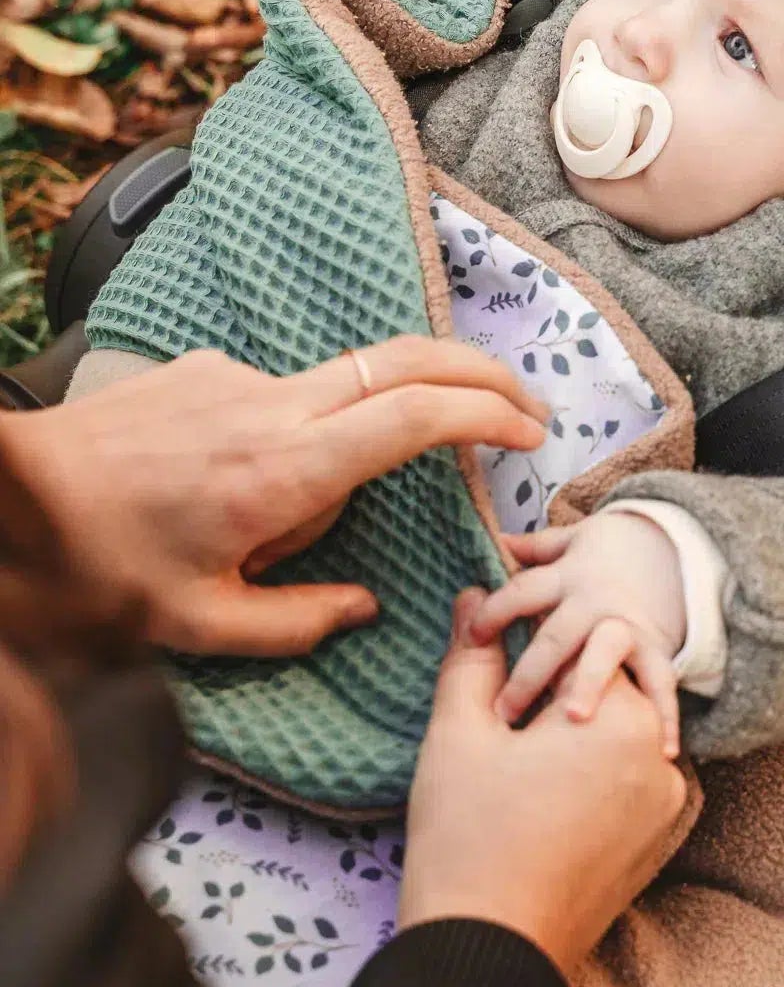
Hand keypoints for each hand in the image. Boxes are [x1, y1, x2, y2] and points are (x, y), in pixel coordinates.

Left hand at [0, 339, 548, 658]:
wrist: (3, 499)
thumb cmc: (94, 571)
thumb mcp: (199, 627)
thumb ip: (298, 622)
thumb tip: (365, 607)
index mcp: (282, 473)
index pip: (413, 415)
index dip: (485, 413)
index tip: (528, 432)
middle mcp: (272, 408)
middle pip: (406, 359)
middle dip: (480, 373)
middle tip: (525, 408)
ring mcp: (240, 378)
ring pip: (346, 384)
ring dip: (378, 421)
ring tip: (316, 512)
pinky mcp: (210, 369)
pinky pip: (287, 395)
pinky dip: (303, 433)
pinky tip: (247, 492)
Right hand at [400, 588, 690, 973]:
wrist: (485, 956)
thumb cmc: (469, 839)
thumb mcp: (459, 734)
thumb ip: (471, 657)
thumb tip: (472, 596)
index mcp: (623, 717)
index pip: (582, 647)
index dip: (530, 655)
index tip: (495, 677)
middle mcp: (662, 758)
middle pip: (605, 694)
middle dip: (554, 698)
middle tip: (498, 729)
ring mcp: (666, 808)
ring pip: (616, 742)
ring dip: (573, 741)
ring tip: (515, 771)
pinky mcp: (655, 847)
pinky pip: (626, 787)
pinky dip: (590, 782)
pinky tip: (540, 804)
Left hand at [471, 514, 685, 756]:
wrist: (672, 552)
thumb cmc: (606, 557)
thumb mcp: (570, 544)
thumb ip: (532, 550)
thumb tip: (492, 542)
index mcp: (566, 578)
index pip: (524, 592)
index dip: (496, 611)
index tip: (472, 636)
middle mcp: (593, 603)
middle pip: (557, 634)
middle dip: (531, 672)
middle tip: (504, 712)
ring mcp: (625, 627)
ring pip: (604, 656)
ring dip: (589, 685)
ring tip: (574, 720)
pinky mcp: (655, 650)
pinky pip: (660, 684)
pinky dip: (665, 717)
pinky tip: (663, 751)